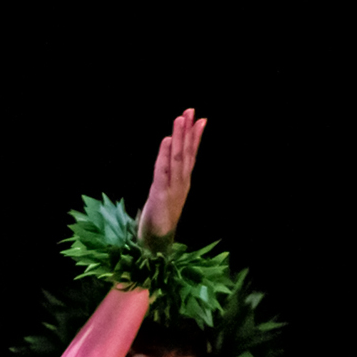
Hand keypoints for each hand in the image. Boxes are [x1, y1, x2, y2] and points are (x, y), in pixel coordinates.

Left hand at [137, 108, 205, 248]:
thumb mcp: (166, 197)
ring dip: (179, 138)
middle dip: (189, 131)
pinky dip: (164, 154)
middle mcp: (181, 184)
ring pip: (177, 158)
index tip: (201, 119)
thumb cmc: (158, 222)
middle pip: (186, 153)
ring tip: (181, 118)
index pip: (191, 156)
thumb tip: (172, 166)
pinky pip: (162, 171)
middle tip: (191, 110)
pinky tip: (166, 140)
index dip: (195, 138)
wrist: (156, 246)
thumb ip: (170, 182)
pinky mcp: (160, 194)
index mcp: (183, 183)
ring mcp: (172, 189)